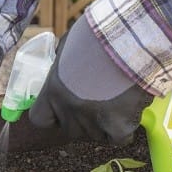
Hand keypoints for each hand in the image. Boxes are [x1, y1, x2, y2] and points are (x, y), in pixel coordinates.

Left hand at [28, 15, 152, 144]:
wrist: (129, 39)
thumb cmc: (99, 33)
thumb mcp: (70, 44)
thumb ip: (64, 63)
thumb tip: (65, 64)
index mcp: (53, 90)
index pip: (40, 118)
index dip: (53, 115)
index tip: (65, 107)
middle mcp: (69, 110)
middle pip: (71, 129)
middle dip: (83, 119)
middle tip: (98, 100)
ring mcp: (92, 121)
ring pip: (96, 135)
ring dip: (105, 123)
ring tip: (118, 98)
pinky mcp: (118, 127)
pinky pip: (118, 138)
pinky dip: (125, 128)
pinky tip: (130, 110)